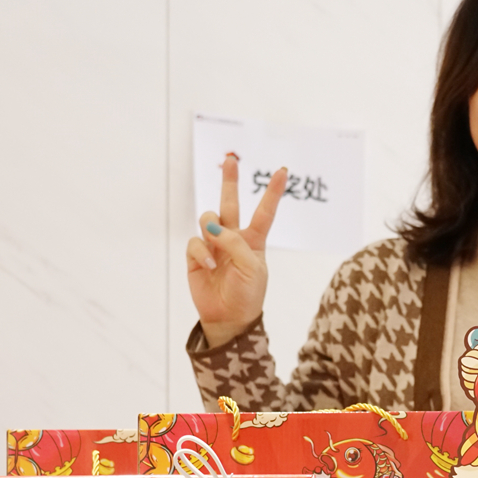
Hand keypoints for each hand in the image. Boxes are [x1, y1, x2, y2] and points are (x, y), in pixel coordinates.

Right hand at [186, 153, 286, 347]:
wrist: (229, 319)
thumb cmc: (247, 294)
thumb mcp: (252, 268)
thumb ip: (236, 243)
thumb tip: (211, 229)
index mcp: (254, 240)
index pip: (265, 211)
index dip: (273, 192)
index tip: (283, 170)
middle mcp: (233, 238)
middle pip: (230, 202)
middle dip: (229, 180)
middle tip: (230, 158)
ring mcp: (213, 245)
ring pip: (208, 218)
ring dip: (211, 229)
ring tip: (216, 255)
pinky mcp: (196, 255)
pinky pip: (195, 241)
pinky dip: (202, 252)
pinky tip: (209, 266)